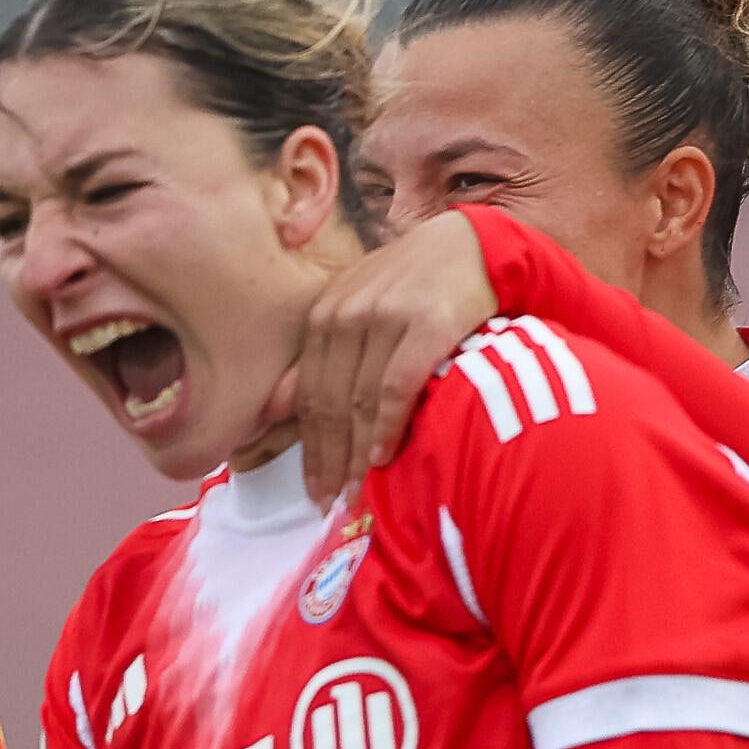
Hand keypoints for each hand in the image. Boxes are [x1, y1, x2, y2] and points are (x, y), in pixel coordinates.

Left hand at [288, 210, 497, 503]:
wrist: (475, 245)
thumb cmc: (416, 285)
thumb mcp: (359, 309)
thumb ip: (321, 356)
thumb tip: (273, 410)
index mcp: (324, 313)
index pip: (308, 395)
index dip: (307, 449)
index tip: (313, 490)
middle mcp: (346, 314)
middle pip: (329, 403)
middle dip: (328, 460)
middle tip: (331, 503)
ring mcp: (384, 318)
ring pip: (359, 401)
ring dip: (357, 454)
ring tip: (358, 493)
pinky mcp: (425, 324)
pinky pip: (396, 387)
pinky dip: (388, 426)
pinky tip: (385, 457)